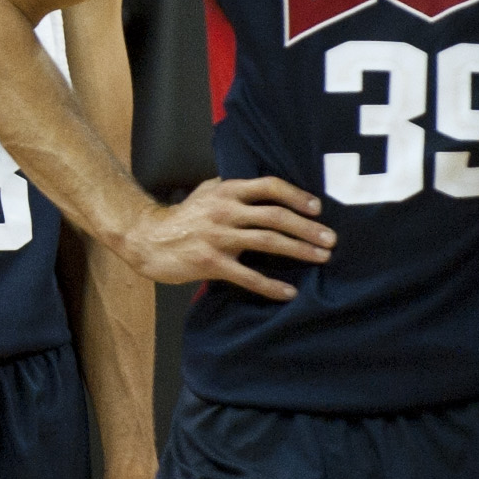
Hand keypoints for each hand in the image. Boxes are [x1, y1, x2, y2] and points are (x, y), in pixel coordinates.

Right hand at [111, 175, 334, 298]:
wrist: (147, 239)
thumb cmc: (182, 217)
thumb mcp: (205, 191)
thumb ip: (233, 187)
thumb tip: (263, 186)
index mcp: (227, 191)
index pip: (270, 187)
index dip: (297, 196)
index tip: (318, 209)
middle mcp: (225, 211)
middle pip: (276, 216)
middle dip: (307, 228)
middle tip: (331, 239)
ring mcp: (218, 237)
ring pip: (268, 242)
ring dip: (299, 250)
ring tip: (322, 258)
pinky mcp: (211, 263)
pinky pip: (248, 276)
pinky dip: (271, 285)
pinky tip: (289, 292)